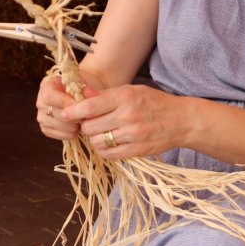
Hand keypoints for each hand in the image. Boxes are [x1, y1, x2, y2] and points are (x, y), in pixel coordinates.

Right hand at [36, 75, 95, 141]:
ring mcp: (41, 118)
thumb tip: (92, 94)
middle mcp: (40, 103)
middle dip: (76, 116)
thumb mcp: (77, 83)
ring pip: (63, 126)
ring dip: (76, 125)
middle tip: (87, 115)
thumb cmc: (72, 88)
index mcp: (45, 87)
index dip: (67, 102)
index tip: (82, 105)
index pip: (50, 97)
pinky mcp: (45, 130)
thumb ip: (84, 88)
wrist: (65, 95)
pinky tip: (76, 125)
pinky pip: (63, 136)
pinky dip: (73, 132)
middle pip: (58, 115)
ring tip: (81, 119)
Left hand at [61, 84, 184, 159]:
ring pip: (97, 142)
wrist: (181, 120)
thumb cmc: (154, 102)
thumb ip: (106, 95)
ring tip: (100, 132)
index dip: (73, 111)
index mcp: (124, 98)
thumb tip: (82, 94)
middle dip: (84, 126)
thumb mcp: (131, 90)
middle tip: (89, 123)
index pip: (90, 107)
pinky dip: (103, 150)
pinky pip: (109, 154)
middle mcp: (127, 116)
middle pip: (90, 127)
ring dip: (94, 139)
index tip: (64, 113)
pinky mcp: (137, 150)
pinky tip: (108, 142)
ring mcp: (133, 135)